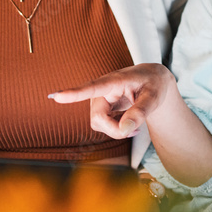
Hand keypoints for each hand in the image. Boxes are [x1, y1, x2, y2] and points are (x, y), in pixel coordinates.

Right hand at [49, 64, 174, 139]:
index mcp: (116, 80)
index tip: (57, 96)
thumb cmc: (153, 84)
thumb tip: (124, 130)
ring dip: (116, 129)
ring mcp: (99, 99)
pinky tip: (127, 122)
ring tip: (134, 123)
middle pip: (98, 117)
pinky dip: (115, 129)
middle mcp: (102, 89)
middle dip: (115, 130)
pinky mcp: (99, 107)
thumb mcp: (154, 97)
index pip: (94, 87)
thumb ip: (140, 112)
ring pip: (98, 123)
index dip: (75, 93)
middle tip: (136, 131)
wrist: (152, 82)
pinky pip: (101, 125)